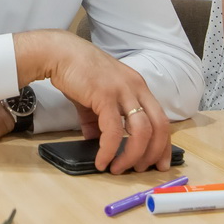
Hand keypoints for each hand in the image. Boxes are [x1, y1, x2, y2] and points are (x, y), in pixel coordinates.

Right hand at [16, 30, 169, 174]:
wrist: (60, 54)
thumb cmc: (78, 73)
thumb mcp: (96, 98)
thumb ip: (99, 121)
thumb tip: (98, 142)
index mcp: (138, 87)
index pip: (161, 119)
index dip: (163, 144)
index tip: (160, 162)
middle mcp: (136, 88)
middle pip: (159, 126)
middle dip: (154, 153)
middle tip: (140, 170)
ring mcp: (122, 90)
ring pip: (141, 131)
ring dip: (132, 155)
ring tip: (118, 168)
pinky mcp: (105, 95)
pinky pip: (113, 130)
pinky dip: (109, 149)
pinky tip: (101, 160)